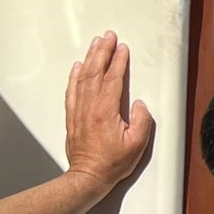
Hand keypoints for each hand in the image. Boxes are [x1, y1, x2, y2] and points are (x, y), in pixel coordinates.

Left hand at [65, 32, 154, 192]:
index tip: (122, 49)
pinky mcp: (73, 116)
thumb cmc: (112, 163)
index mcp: (106, 112)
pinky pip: (72, 90)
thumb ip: (142, 121)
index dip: (118, 62)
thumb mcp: (137, 144)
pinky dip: (74, 75)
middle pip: (95, 72)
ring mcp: (79, 110)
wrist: (88, 176)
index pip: (113, 79)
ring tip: (95, 44)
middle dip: (102, 52)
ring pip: (82, 77)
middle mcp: (90, 107)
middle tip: (108, 37)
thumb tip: (140, 105)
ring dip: (89, 59)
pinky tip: (77, 66)